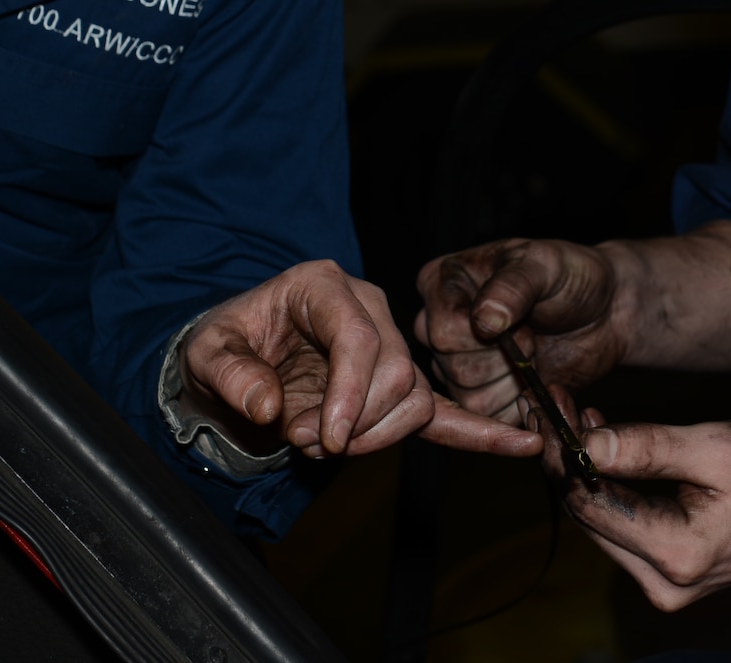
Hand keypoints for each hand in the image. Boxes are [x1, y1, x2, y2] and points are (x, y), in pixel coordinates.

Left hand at [182, 260, 539, 458]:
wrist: (237, 359)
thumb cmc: (227, 345)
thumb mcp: (207, 352)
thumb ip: (232, 374)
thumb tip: (268, 408)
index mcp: (324, 286)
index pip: (360, 338)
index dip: (348, 395)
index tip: (322, 439)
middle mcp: (368, 308)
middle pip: (396, 372)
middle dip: (355, 422)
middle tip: (303, 442)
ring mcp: (390, 345)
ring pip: (415, 397)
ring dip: (375, 436)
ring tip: (325, 444)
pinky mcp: (397, 384)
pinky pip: (443, 411)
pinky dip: (481, 432)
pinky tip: (523, 443)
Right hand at [414, 238, 628, 423]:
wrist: (604, 312)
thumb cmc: (573, 277)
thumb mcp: (546, 265)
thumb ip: (514, 286)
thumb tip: (484, 321)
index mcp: (441, 280)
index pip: (443, 331)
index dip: (489, 335)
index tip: (524, 316)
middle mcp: (437, 322)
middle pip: (453, 367)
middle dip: (504, 357)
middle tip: (532, 334)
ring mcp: (455, 361)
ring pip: (468, 398)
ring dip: (513, 381)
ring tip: (532, 351)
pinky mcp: (480, 393)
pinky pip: (487, 419)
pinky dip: (520, 403)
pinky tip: (535, 376)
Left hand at [531, 395, 730, 611]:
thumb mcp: (717, 446)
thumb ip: (650, 448)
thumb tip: (587, 445)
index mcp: (676, 555)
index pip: (591, 502)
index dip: (563, 452)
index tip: (550, 407)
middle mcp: (664, 585)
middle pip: (590, 516)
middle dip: (568, 459)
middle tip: (558, 405)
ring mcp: (666, 587)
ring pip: (601, 523)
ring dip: (586, 472)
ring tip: (581, 418)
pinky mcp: (668, 577)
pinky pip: (622, 528)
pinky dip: (610, 488)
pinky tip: (607, 448)